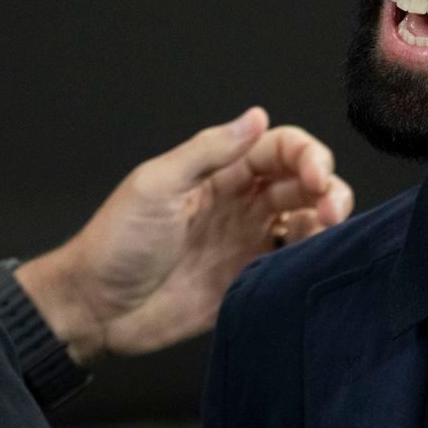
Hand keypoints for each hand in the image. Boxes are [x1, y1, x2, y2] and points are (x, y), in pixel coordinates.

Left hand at [15, 108, 353, 364]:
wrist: (96, 309)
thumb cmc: (116, 243)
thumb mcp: (156, 186)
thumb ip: (207, 152)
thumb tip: (256, 117)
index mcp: (217, 174)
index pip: (278, 149)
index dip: (305, 154)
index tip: (314, 174)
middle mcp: (240, 204)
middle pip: (302, 182)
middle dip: (326, 185)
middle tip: (330, 206)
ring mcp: (248, 243)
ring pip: (307, 220)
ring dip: (328, 218)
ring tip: (331, 227)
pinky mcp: (251, 281)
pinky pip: (294, 261)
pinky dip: (315, 253)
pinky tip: (316, 255)